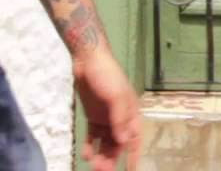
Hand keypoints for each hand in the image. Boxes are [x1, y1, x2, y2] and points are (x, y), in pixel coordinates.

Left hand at [73, 45, 140, 170]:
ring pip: (105, 143)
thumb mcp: (117, 96)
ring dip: (101, 155)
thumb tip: (122, 141)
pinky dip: (90, 146)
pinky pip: (92, 137)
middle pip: (118, 145)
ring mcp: (106, 118)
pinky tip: (86, 155)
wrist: (88, 60)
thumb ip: (120, 119)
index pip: (134, 139)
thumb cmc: (108, 75)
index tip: (131, 170)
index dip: (134, 156)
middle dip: (112, 159)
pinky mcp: (93, 117)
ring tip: (94, 166)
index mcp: (132, 114)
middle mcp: (120, 119)